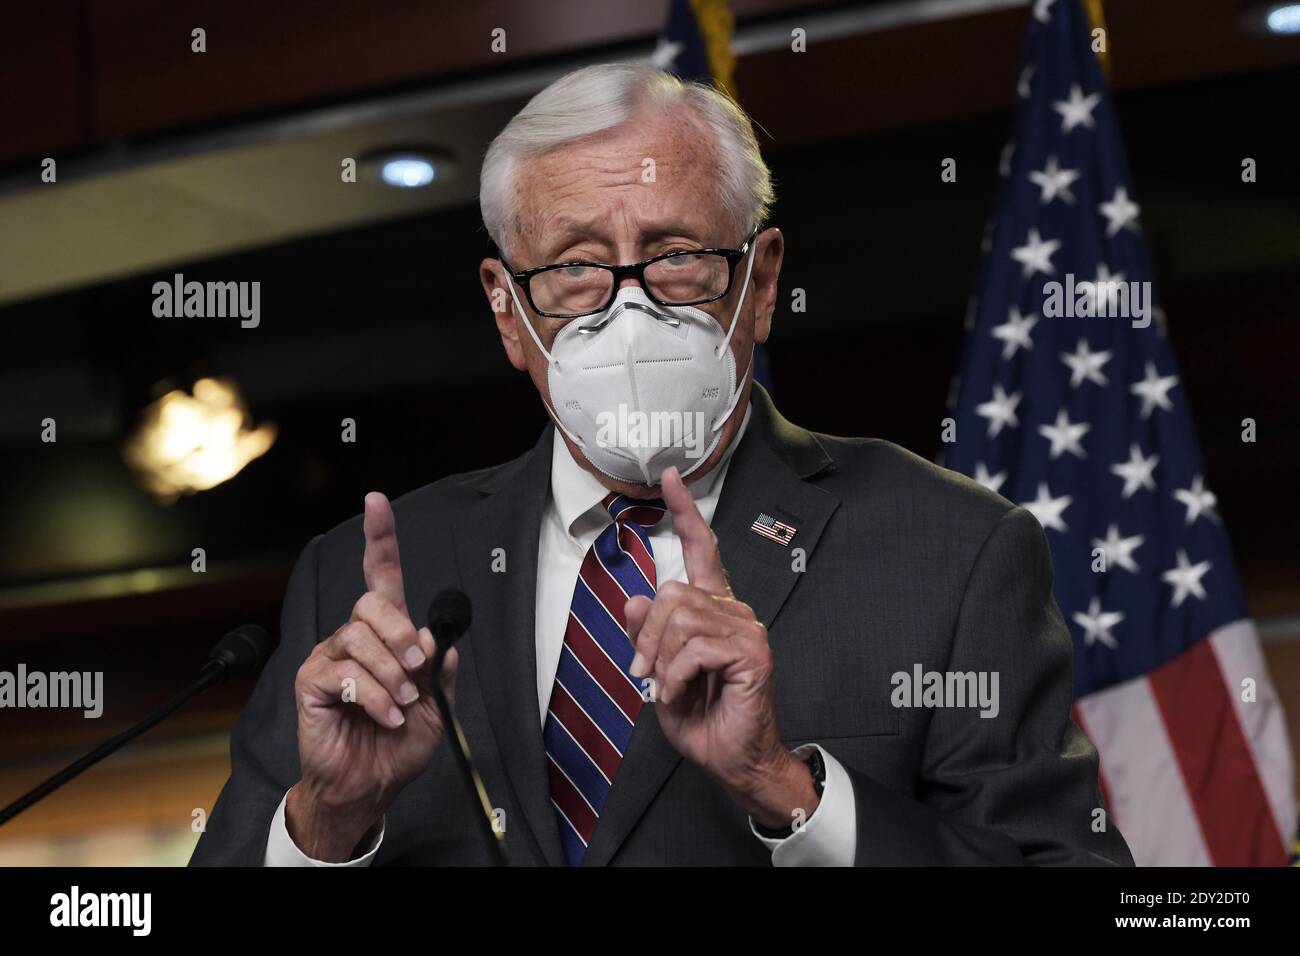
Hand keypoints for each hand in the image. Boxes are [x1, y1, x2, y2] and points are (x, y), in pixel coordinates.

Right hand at [287, 492, 457, 860]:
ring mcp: (329, 658)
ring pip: (359, 637)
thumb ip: (441, 669)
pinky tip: (385, 716)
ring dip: (391, 673)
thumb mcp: (438, 706)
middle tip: (419, 670)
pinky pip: (343, 672)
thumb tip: (437, 637)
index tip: (376, 501)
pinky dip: (373, 696)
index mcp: (386, 635)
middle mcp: (354, 639)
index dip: (380, 538)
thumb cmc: (398, 746)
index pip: (381, 576)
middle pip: (372, 601)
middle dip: (401, 633)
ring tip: (402, 705)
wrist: (369, 786)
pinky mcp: (311, 683)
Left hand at [626, 467, 816, 829]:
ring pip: (680, 617)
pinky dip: (675, 675)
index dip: (685, 512)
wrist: (734, 760)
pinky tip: (678, 694)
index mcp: (714, 609)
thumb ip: (646, 635)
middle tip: (644, 674)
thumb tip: (635, 599)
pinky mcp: (751, 651)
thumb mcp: (659, 674)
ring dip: (660, 659)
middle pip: (672, 592)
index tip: (670, 477)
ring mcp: (747, 628)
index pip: (702, 549)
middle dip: (647, 635)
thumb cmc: (702, 718)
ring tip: (665, 688)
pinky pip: (694, 646)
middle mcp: (734, 610)